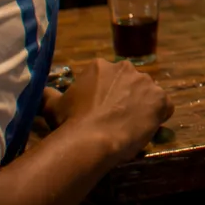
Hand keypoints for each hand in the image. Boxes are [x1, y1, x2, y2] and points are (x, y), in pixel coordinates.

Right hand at [46, 60, 172, 160]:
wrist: (92, 138)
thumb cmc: (71, 122)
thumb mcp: (53, 106)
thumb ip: (48, 95)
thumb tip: (39, 92)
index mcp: (102, 66)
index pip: (109, 78)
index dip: (106, 96)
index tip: (100, 110)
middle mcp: (127, 69)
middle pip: (130, 83)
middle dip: (125, 98)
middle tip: (115, 119)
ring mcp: (147, 84)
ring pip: (148, 94)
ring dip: (142, 107)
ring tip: (130, 126)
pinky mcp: (161, 100)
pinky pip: (165, 107)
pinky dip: (159, 117)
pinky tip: (147, 128)